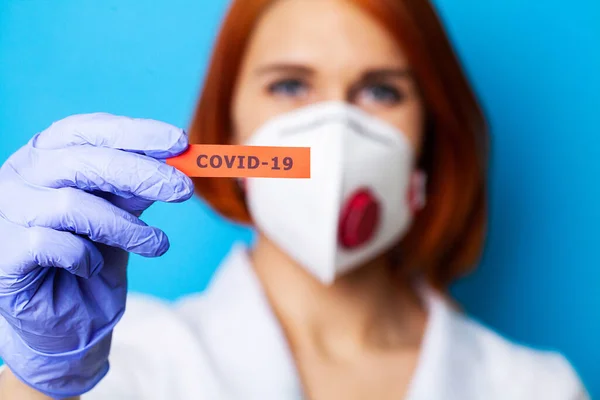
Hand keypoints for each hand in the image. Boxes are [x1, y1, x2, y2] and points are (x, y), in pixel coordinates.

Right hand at [0, 113, 193, 397]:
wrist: (65, 316)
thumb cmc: (93, 253)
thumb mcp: (121, 213)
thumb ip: (136, 187)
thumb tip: (175, 160)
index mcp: (48, 155)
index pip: (88, 130)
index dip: (135, 133)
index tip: (179, 142)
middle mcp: (21, 175)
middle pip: (82, 161)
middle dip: (140, 173)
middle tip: (184, 189)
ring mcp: (6, 211)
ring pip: (71, 205)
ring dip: (124, 227)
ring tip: (157, 244)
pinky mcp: (3, 252)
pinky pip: (51, 244)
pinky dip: (84, 256)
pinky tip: (92, 267)